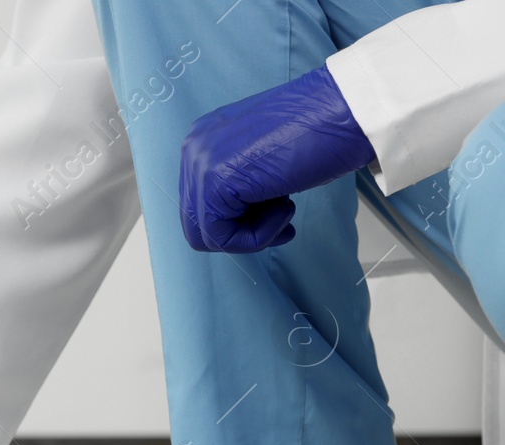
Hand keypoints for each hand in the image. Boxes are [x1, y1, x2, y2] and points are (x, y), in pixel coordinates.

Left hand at [180, 65, 374, 252]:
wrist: (348, 109)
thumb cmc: (320, 131)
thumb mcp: (267, 157)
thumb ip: (240, 180)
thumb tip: (232, 219)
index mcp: (205, 140)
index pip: (203, 203)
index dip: (240, 221)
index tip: (278, 214)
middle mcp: (194, 149)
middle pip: (199, 222)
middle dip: (243, 231)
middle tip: (283, 220)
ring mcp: (199, 164)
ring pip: (208, 235)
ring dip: (252, 235)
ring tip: (286, 210)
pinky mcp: (214, 181)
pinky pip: (221, 237)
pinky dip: (256, 237)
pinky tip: (286, 208)